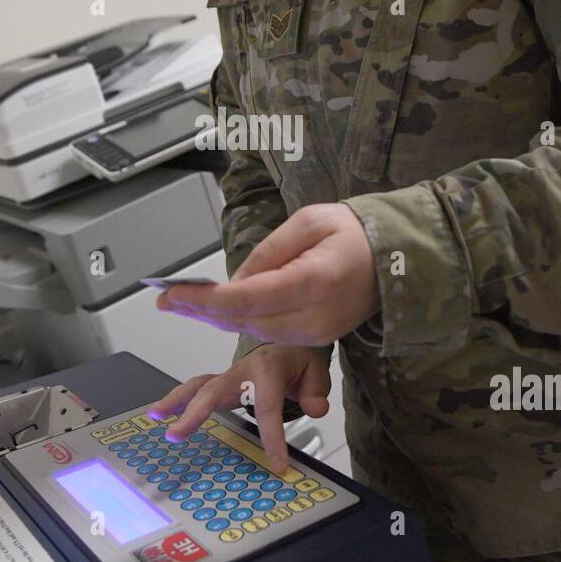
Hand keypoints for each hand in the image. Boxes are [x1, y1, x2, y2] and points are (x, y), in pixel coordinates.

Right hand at [145, 344, 331, 475]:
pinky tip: (160, 412)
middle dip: (195, 413)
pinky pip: (197, 389)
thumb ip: (315, 392)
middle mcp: (243, 370)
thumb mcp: (315, 373)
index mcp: (268, 368)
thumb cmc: (297, 361)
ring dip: (175, 401)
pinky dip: (178, 400)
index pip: (268, 406)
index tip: (278, 465)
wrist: (288, 346)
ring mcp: (229, 376)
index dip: (272, 437)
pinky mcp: (221, 383)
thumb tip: (315, 409)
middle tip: (176, 434)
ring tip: (156, 415)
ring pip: (198, 386)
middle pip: (215, 391)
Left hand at [155, 202, 379, 344]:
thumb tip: (233, 282)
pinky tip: (215, 312)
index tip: (173, 294)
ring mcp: (317, 333)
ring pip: (253, 331)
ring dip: (215, 320)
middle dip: (200, 311)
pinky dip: (238, 323)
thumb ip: (269, 252)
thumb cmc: (355, 234)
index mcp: (315, 280)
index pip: (248, 297)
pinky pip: (268, 334)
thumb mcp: (309, 221)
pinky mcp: (315, 340)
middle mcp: (315, 315)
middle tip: (165, 300)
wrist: (395, 261)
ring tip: (182, 304)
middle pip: (245, 320)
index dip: (206, 300)